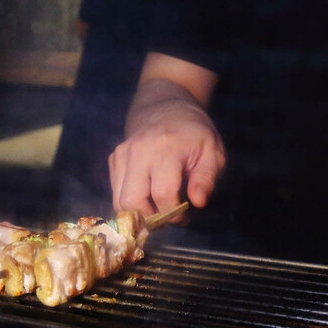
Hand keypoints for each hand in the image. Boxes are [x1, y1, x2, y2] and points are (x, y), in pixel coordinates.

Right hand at [109, 93, 224, 218]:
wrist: (167, 108)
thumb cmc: (195, 135)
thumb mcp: (213, 153)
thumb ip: (206, 179)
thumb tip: (198, 203)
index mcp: (166, 149)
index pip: (162, 194)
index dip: (174, 214)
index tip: (185, 216)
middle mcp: (138, 151)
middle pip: (132, 201)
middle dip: (151, 218)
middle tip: (168, 217)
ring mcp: (122, 154)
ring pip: (120, 201)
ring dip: (139, 213)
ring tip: (158, 209)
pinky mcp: (114, 159)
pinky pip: (116, 192)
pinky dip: (131, 202)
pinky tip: (148, 197)